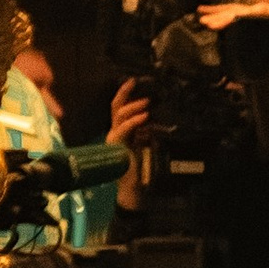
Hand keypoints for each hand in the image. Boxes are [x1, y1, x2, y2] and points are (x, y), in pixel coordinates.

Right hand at [109, 75, 150, 209]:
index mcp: (120, 130)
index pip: (119, 108)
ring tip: (146, 102)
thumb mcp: (145, 144)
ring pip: (118, 116)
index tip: (134, 81)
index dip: (125, 93)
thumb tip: (154, 117)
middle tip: (136, 82)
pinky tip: (145, 117)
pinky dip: (134, 121)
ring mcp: (114, 139)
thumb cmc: (140, 167)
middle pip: (115, 107)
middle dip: (124, 93)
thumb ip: (146, 131)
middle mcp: (114, 132)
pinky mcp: (117, 147)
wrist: (132, 187)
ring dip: (133, 107)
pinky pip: (124, 130)